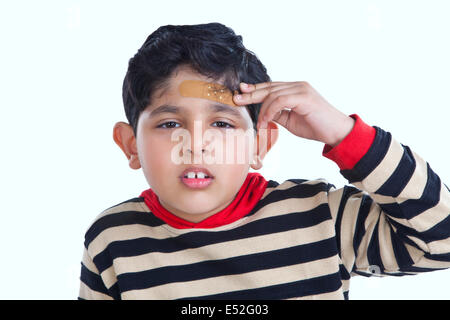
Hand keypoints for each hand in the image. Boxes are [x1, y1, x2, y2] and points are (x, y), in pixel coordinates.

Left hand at [233, 81, 354, 146]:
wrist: (336, 132)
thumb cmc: (316, 127)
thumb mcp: (290, 120)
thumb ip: (277, 114)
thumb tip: (262, 114)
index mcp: (294, 89)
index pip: (271, 87)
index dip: (255, 90)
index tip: (240, 93)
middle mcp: (297, 85)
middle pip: (269, 87)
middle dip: (251, 93)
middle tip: (237, 98)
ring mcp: (301, 89)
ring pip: (273, 94)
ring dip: (262, 109)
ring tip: (259, 123)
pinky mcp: (304, 96)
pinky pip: (280, 101)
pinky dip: (270, 111)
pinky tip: (266, 122)